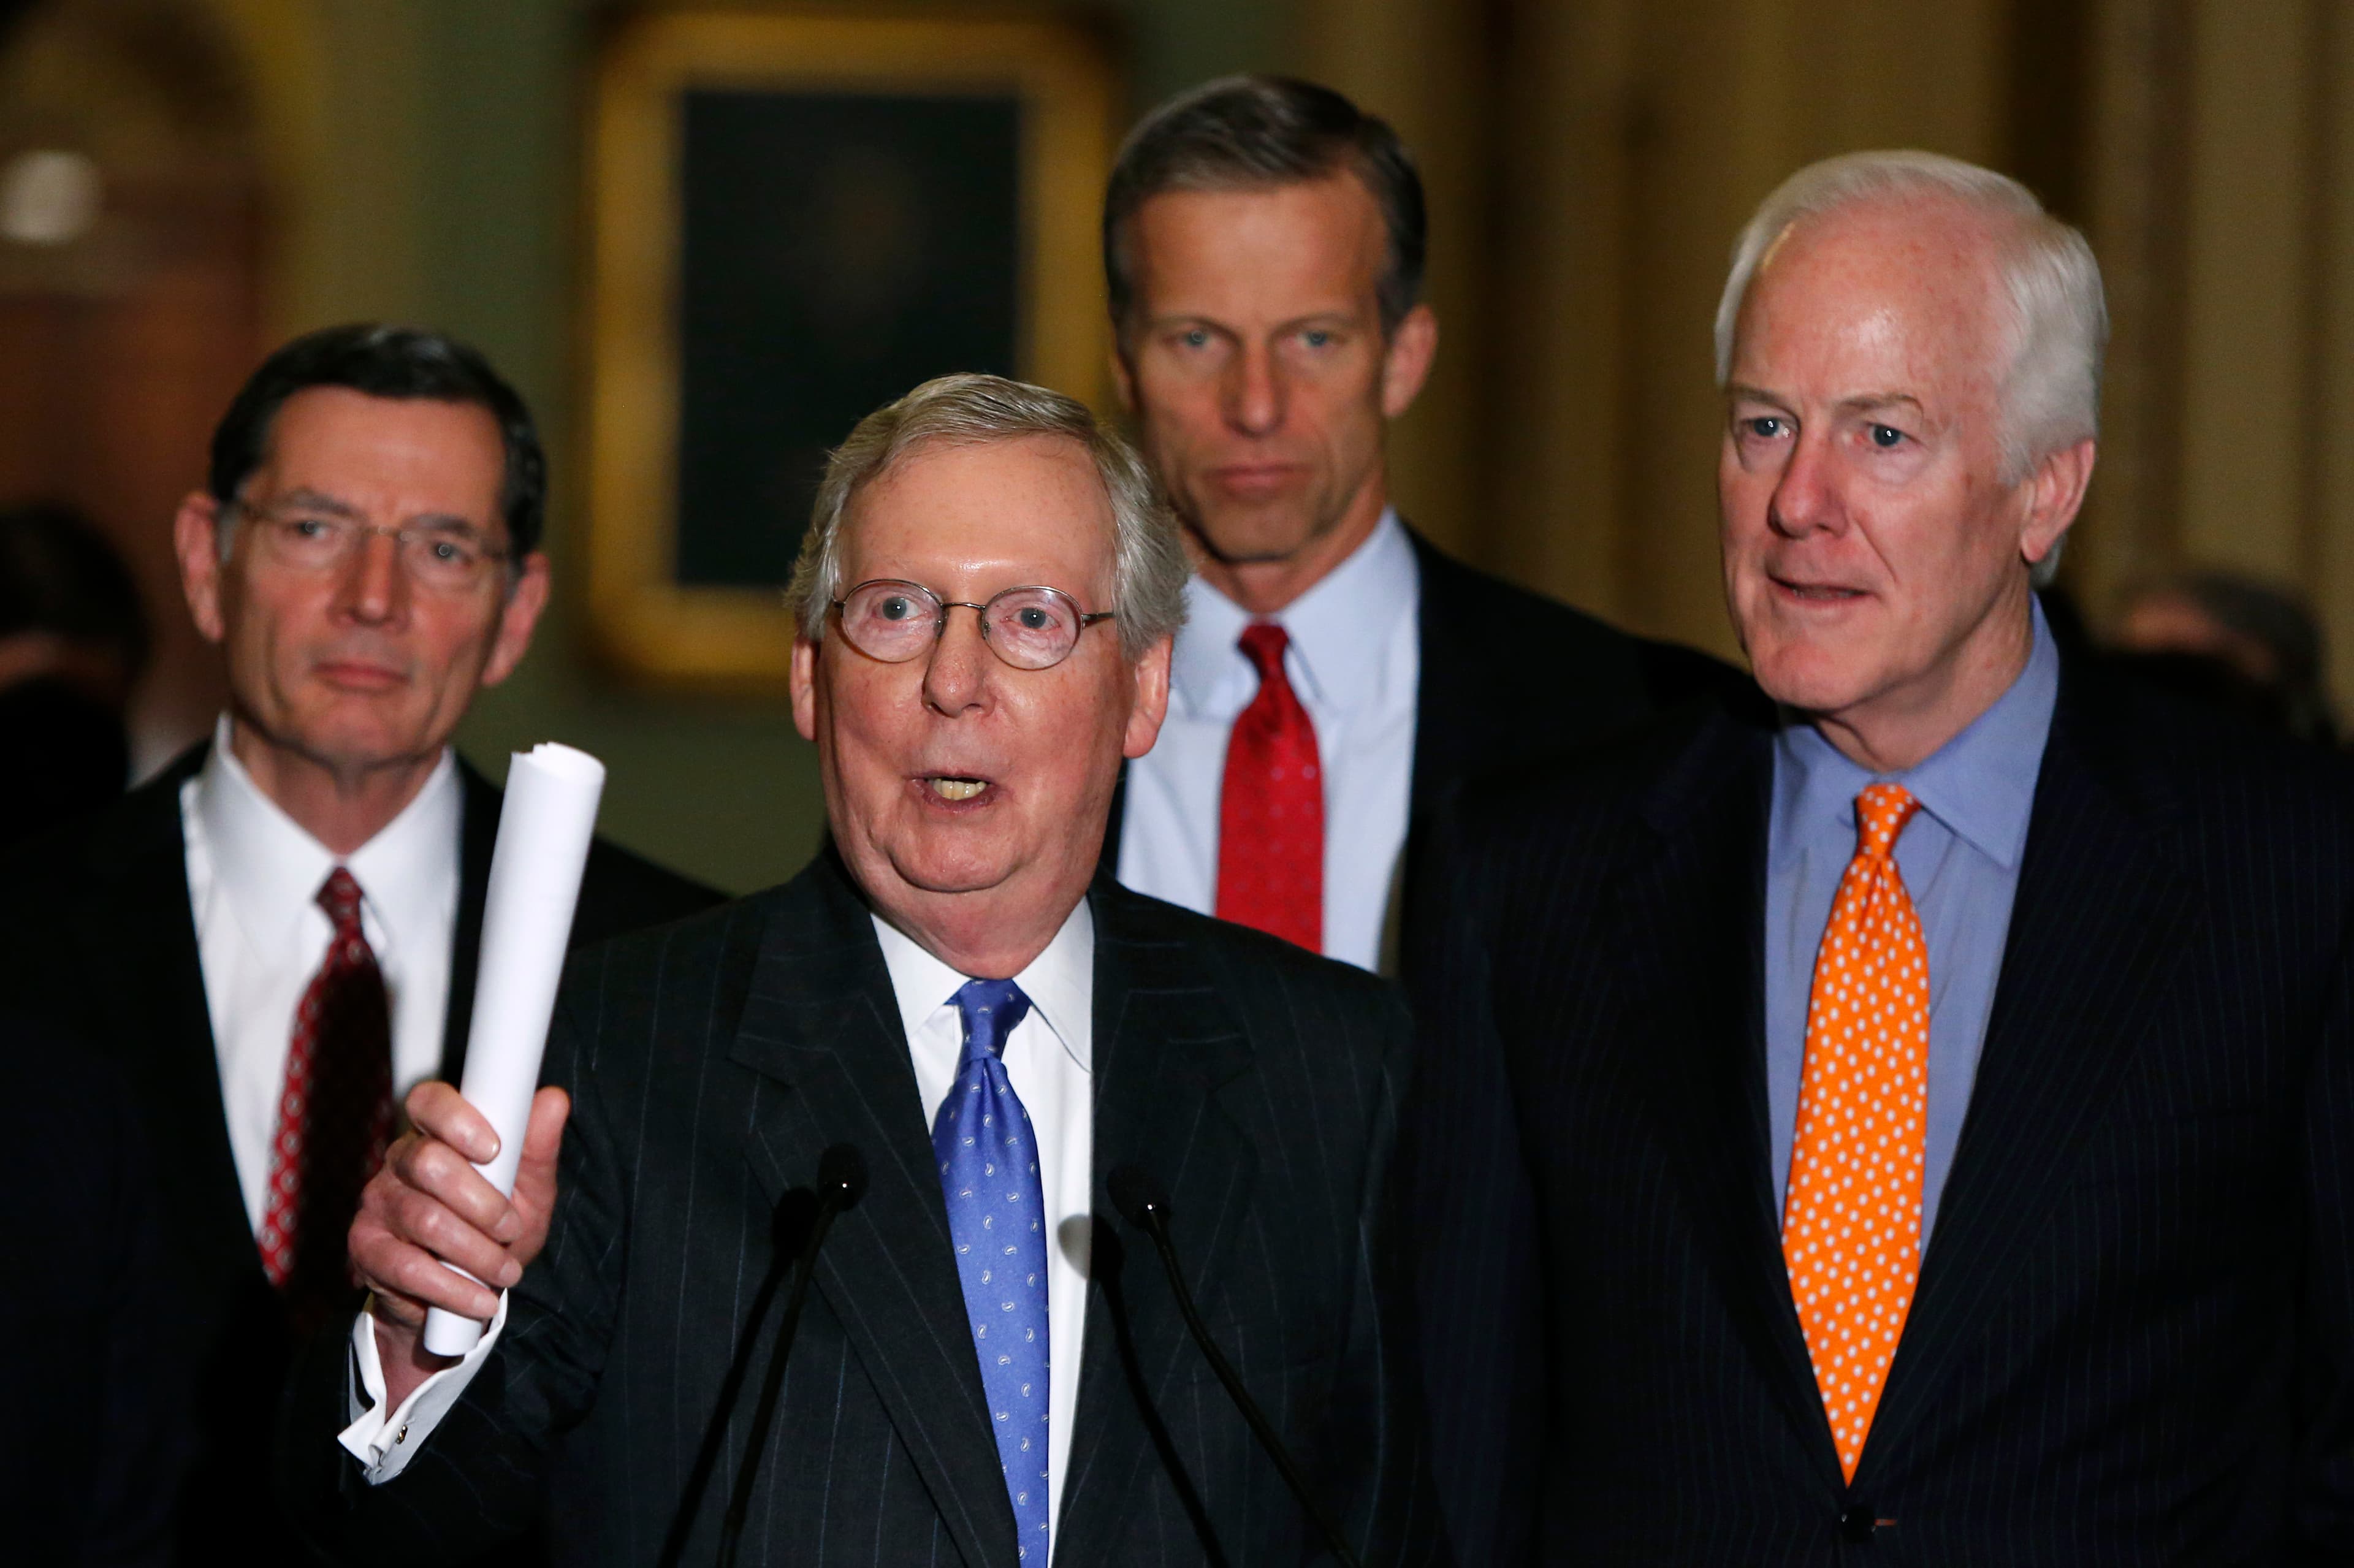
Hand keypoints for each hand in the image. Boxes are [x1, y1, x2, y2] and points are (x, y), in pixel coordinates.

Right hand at [349, 1082, 568, 1405]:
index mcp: (436, 1133)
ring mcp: (378, 1204)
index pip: (428, 1101)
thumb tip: (553, 1100)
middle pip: (428, 1163)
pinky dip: (453, 1288)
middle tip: (512, 1228)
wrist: (463, 1293)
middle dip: (483, 1202)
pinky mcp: (367, 1248)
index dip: (456, 1119)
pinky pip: (408, 1268)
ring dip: (477, 1252)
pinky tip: (480, 1298)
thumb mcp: (528, 1188)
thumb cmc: (497, 1227)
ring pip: (425, 1220)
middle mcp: (399, 1161)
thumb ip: (537, 1147)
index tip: (493, 1149)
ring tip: (506, 1270)